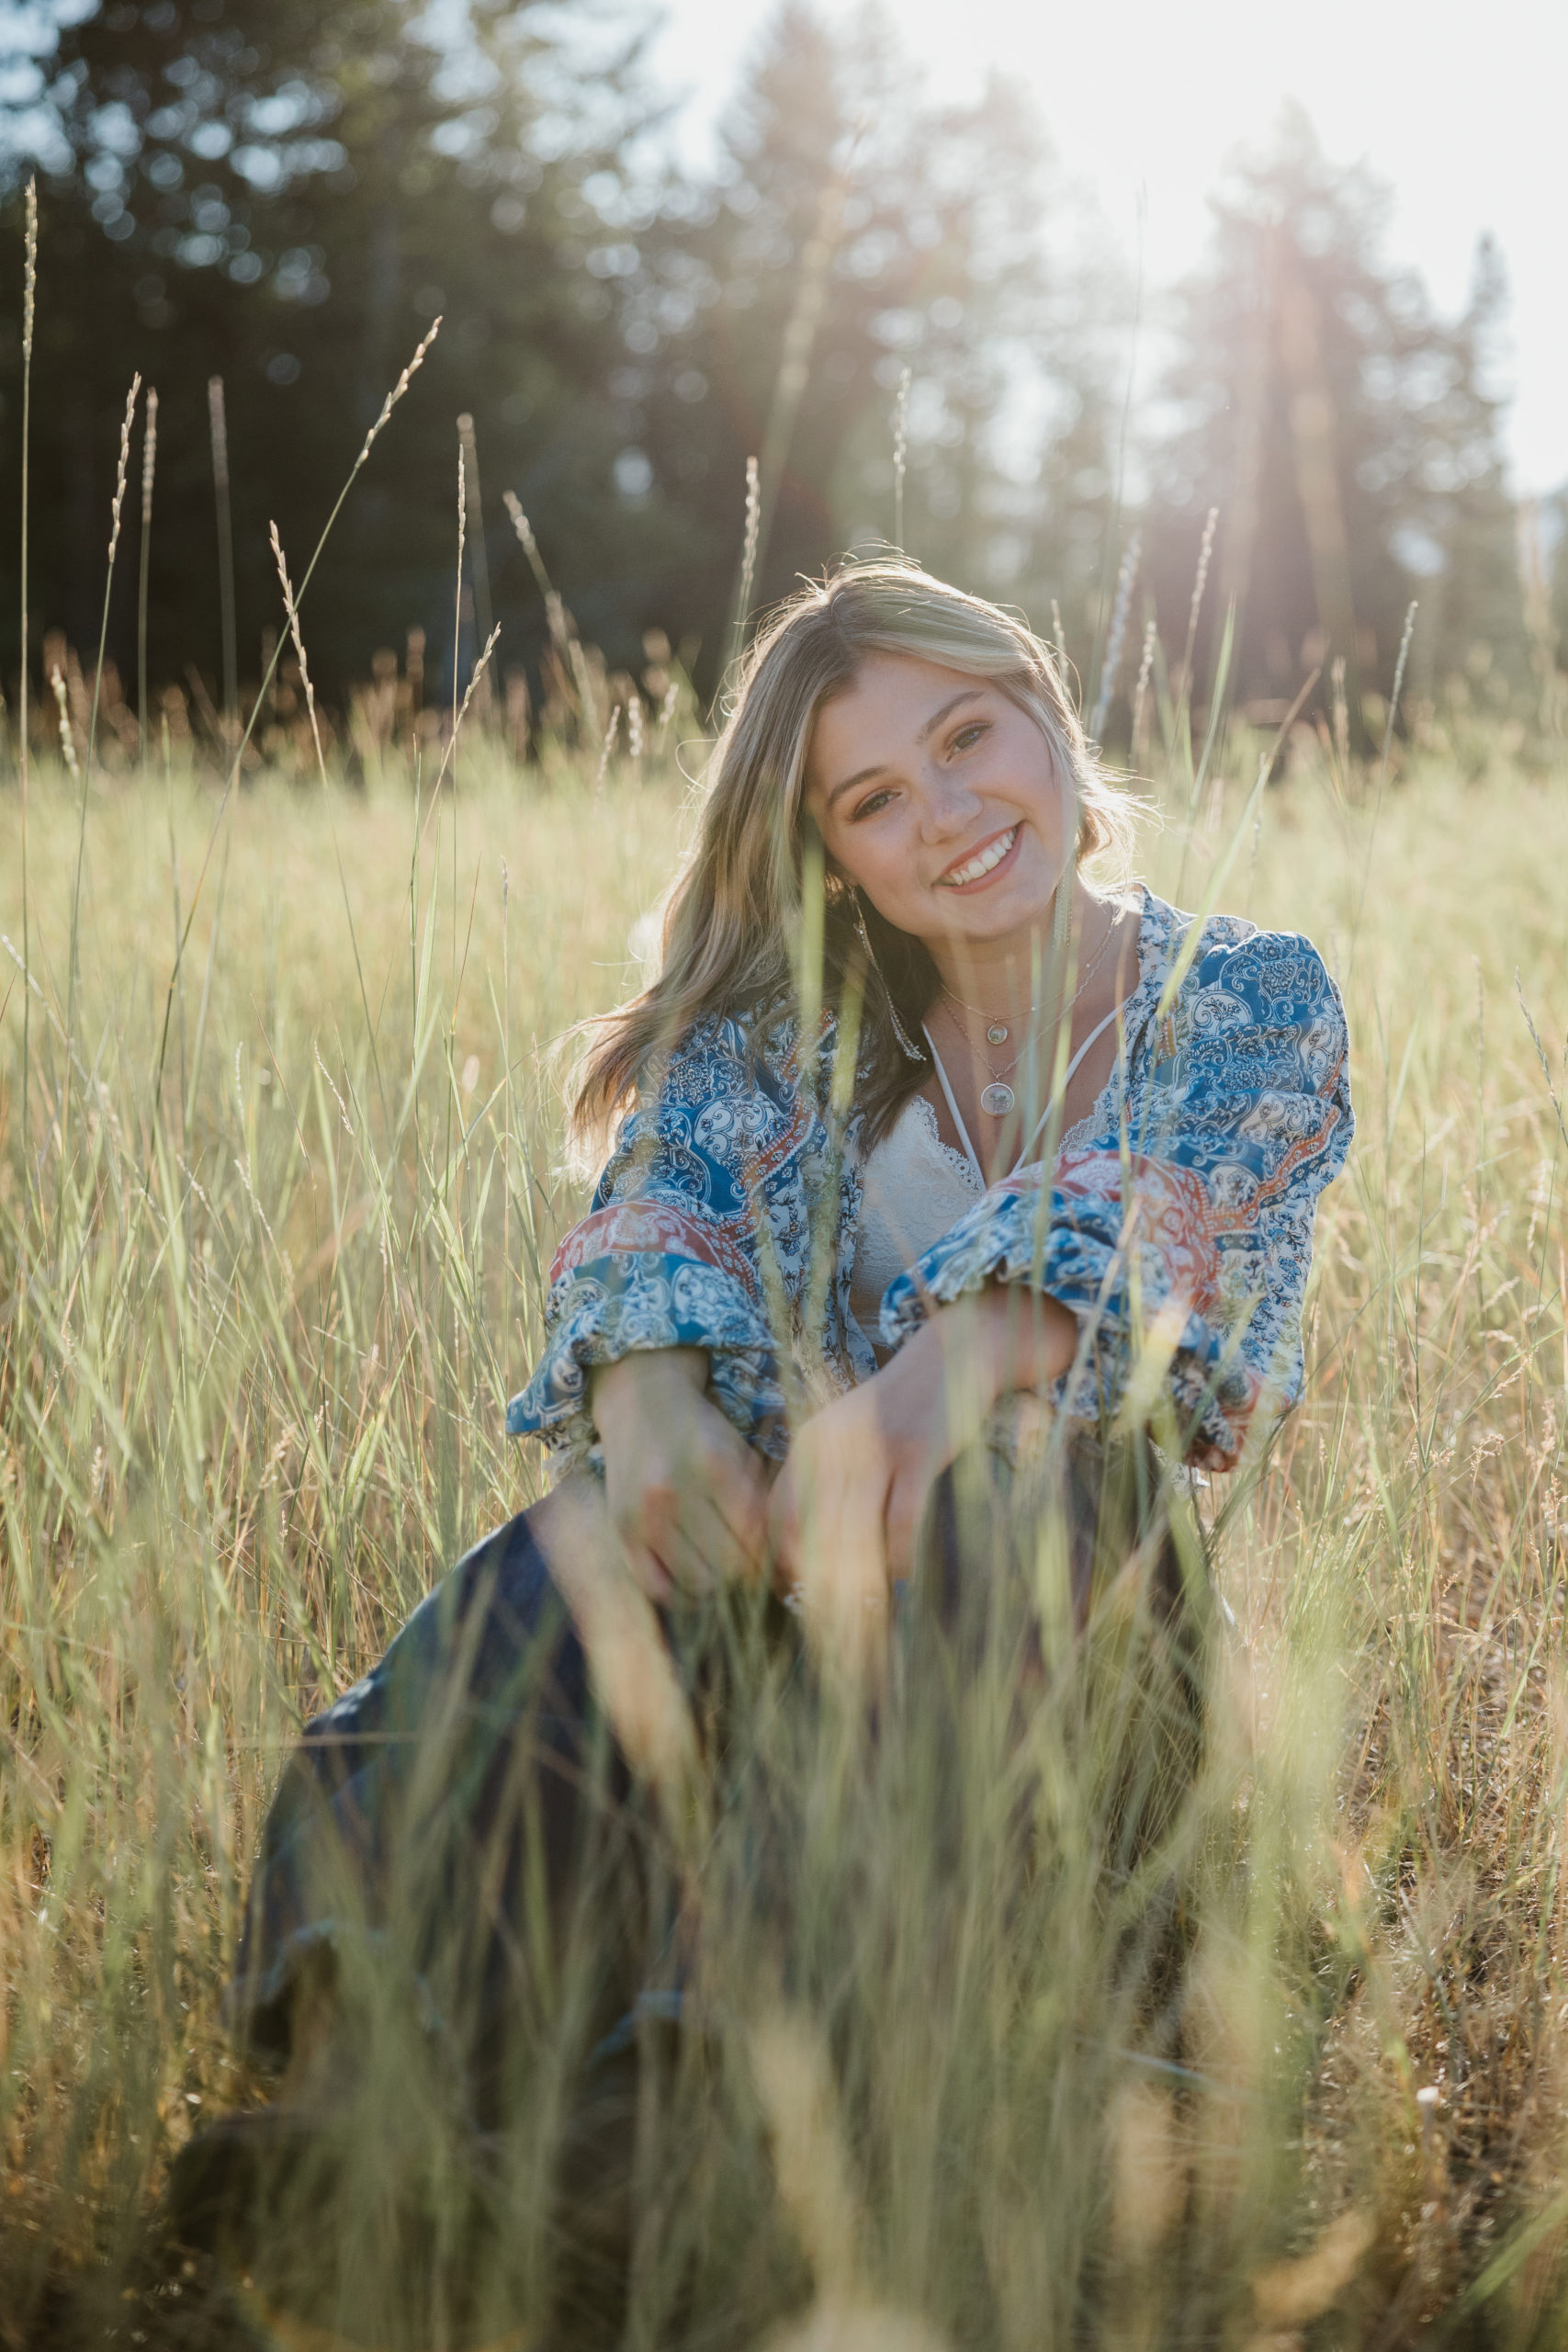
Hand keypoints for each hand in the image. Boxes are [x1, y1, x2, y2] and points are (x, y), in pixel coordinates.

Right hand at [592, 1346, 770, 1603]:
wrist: (640, 1405)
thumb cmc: (700, 1431)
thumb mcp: (738, 1451)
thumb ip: (760, 1500)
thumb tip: (779, 1559)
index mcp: (712, 1464)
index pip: (754, 1536)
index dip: (767, 1553)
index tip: (769, 1555)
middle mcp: (673, 1491)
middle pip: (729, 1564)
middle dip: (745, 1569)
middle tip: (747, 1564)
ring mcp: (643, 1515)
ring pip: (697, 1581)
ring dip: (716, 1581)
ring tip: (720, 1567)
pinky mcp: (621, 1532)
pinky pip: (657, 1587)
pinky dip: (680, 1591)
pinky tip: (690, 1573)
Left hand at [767, 1287, 1076, 1671]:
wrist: (948, 1359)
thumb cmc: (894, 1414)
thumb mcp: (844, 1440)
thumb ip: (824, 1487)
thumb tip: (809, 1559)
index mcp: (807, 1446)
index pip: (780, 1520)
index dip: (784, 1567)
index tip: (797, 1602)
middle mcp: (833, 1447)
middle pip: (816, 1535)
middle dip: (822, 1588)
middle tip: (834, 1628)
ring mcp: (876, 1449)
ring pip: (856, 1534)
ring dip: (861, 1583)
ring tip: (867, 1618)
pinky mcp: (918, 1454)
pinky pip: (902, 1521)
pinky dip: (901, 1557)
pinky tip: (904, 1579)